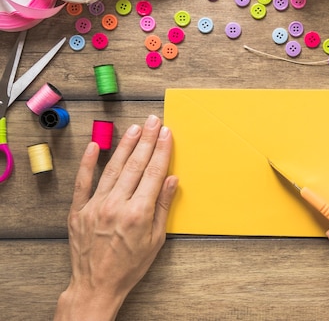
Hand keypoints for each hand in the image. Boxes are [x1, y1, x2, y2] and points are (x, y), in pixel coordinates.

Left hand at [54, 115, 177, 320]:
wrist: (96, 285)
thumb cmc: (129, 266)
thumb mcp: (156, 240)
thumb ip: (162, 207)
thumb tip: (170, 180)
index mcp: (138, 213)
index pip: (153, 172)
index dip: (161, 150)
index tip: (167, 133)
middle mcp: (116, 205)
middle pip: (135, 165)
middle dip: (146, 140)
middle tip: (153, 122)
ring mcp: (95, 206)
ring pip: (112, 168)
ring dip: (125, 146)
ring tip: (134, 129)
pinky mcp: (78, 210)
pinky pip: (83, 182)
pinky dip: (88, 163)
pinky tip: (94, 146)